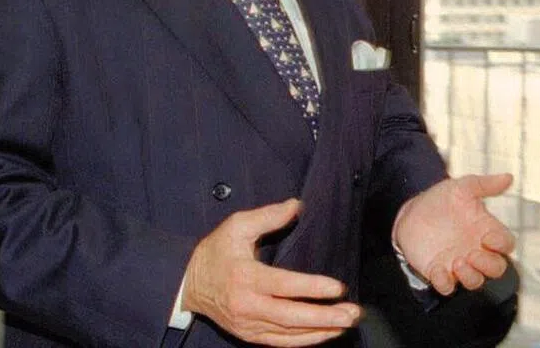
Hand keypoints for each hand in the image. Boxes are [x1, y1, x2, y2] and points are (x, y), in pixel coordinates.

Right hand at [182, 198, 362, 345]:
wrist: (187, 284)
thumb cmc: (216, 251)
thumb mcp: (237, 226)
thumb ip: (268, 215)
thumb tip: (297, 205)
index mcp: (245, 277)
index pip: (284, 285)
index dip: (313, 287)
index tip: (338, 288)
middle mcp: (247, 305)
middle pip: (291, 316)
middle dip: (325, 317)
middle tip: (352, 313)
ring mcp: (248, 323)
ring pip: (288, 333)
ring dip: (320, 330)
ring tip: (346, 323)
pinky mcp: (249, 334)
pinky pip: (280, 342)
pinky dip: (304, 340)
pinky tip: (325, 333)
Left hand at [393, 174, 515, 294]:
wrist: (412, 210)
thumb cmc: (442, 199)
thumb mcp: (462, 188)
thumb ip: (485, 184)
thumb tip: (509, 177)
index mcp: (486, 230)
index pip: (506, 244)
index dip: (502, 244)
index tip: (488, 237)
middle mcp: (476, 250)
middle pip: (496, 268)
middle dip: (489, 265)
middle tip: (472, 254)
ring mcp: (458, 263)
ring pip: (475, 281)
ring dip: (470, 276)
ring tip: (458, 262)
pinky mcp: (438, 271)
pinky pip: (447, 287)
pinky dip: (445, 283)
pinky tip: (438, 270)